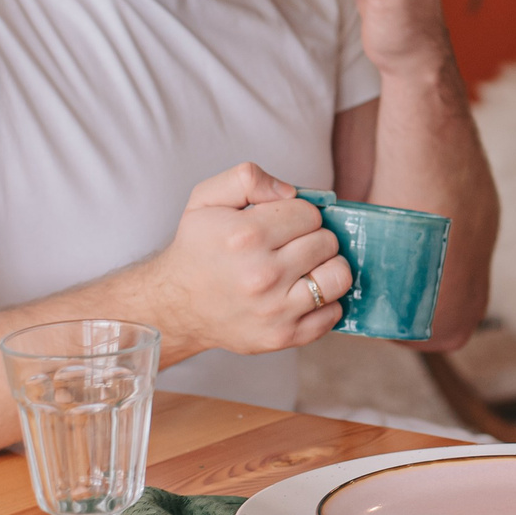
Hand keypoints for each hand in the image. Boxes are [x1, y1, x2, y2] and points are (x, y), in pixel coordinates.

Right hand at [146, 163, 349, 354]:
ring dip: (327, 268)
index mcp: (245, 235)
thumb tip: (290, 191)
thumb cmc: (198, 248)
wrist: (176, 306)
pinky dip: (326, 302)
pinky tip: (302, 294)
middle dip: (312, 238)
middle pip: (327, 242)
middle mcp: (262, 275)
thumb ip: (247, 178)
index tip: (281, 224)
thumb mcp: (206, 199)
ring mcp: (274, 310)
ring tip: (305, 267)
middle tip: (290, 246)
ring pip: (339, 277)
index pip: (310, 213)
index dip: (298, 214)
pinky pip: (333, 313)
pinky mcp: (283, 336)